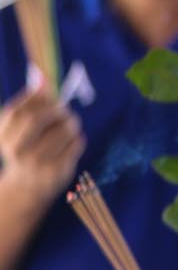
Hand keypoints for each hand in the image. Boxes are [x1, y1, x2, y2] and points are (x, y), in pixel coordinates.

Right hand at [0, 83, 83, 208]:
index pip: (17, 111)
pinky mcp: (56, 171)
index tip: (49, 96)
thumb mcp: (20, 130)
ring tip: (70, 126)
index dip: (36, 98)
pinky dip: (77, 139)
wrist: (27, 188)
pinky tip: (72, 142)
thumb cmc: (26, 150)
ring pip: (62, 130)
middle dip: (56, 110)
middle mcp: (15, 150)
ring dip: (71, 124)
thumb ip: (31, 106)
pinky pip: (76, 144)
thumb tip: (44, 81)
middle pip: (37, 118)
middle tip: (65, 111)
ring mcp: (36, 162)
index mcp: (3, 137)